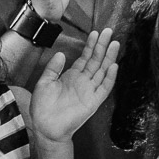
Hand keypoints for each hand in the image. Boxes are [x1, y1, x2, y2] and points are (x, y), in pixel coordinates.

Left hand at [29, 28, 119, 142]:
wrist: (46, 127)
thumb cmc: (43, 107)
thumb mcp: (44, 82)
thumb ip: (53, 68)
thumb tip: (62, 54)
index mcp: (72, 76)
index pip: (85, 57)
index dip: (91, 45)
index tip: (96, 33)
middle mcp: (83, 81)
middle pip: (96, 60)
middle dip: (102, 46)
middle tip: (109, 31)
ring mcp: (90, 91)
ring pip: (103, 71)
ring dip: (109, 57)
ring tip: (114, 43)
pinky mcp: (93, 101)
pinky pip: (104, 88)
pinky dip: (110, 77)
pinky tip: (114, 66)